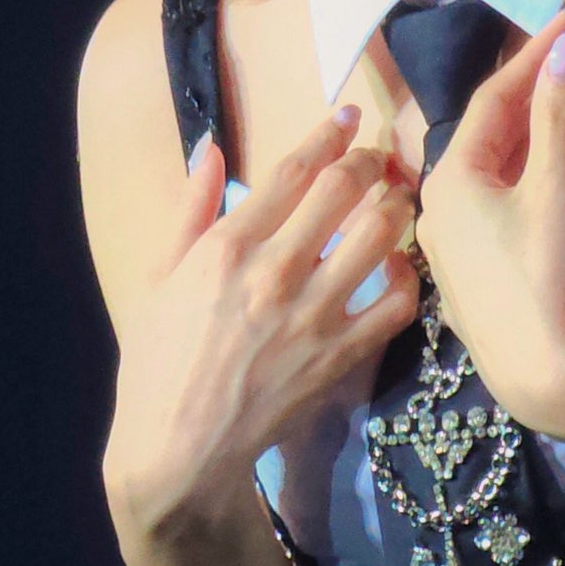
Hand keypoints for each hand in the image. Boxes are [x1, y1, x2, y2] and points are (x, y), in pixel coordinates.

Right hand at [102, 109, 419, 535]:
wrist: (178, 449)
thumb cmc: (158, 362)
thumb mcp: (157, 277)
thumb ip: (190, 209)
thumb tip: (211, 147)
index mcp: (226, 248)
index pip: (292, 172)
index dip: (326, 135)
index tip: (347, 115)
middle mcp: (276, 273)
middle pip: (343, 191)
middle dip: (368, 159)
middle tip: (377, 153)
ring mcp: (314, 316)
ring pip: (378, 236)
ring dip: (395, 204)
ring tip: (397, 195)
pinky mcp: (341, 357)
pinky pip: (396, 304)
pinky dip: (407, 275)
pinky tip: (399, 263)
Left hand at [411, 6, 564, 439]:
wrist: (541, 373)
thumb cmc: (543, 273)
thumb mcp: (555, 185)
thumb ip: (556, 113)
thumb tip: (563, 48)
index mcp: (449, 175)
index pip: (494, 96)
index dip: (536, 55)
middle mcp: (440, 200)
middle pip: (498, 128)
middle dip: (549, 89)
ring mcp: (456, 236)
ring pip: (505, 162)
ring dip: (550, 127)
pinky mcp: (477, 264)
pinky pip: (506, 194)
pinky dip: (540, 166)